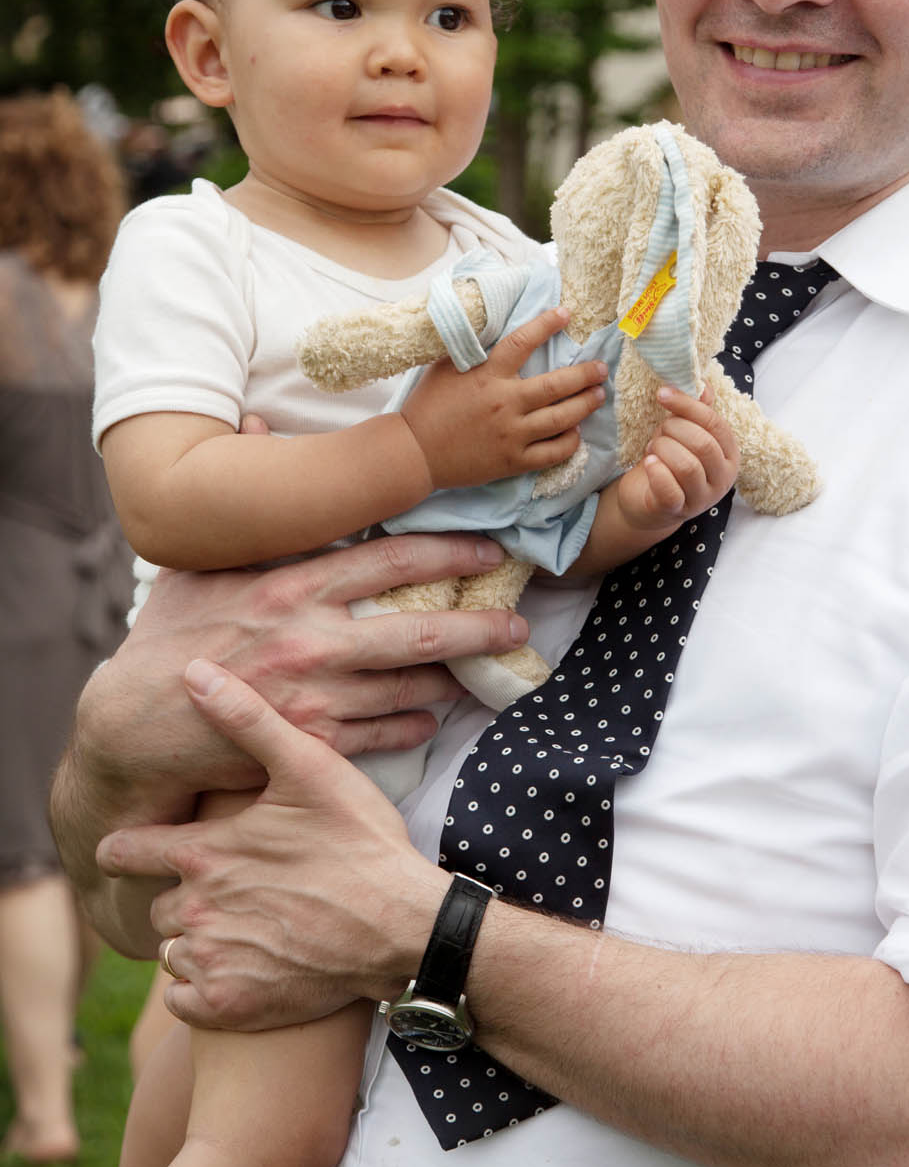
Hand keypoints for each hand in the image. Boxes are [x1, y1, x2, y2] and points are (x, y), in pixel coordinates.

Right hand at [76, 531, 532, 806]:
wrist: (132, 723)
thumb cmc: (168, 640)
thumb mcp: (198, 565)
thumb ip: (244, 497)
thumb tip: (256, 422)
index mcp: (290, 588)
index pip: (388, 561)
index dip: (447, 553)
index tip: (488, 550)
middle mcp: (311, 640)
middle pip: (416, 629)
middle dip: (477, 625)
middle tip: (519, 622)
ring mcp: (313, 696)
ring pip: (408, 685)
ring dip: (453, 678)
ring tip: (486, 670)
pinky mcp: (309, 744)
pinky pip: (380, 734)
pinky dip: (412, 725)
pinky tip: (432, 716)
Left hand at [97, 660, 446, 1028]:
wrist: (403, 927)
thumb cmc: (360, 842)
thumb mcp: (310, 769)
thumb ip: (247, 719)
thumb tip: (194, 670)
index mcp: (201, 852)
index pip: (124, 852)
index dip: (129, 849)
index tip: (134, 851)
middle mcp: (193, 910)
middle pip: (157, 906)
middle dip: (182, 897)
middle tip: (229, 889)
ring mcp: (210, 962)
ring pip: (174, 953)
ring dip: (197, 942)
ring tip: (246, 926)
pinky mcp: (229, 1007)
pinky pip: (185, 1001)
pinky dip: (205, 988)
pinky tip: (246, 966)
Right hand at [400, 305, 606, 487]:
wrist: (415, 452)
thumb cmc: (428, 406)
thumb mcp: (446, 368)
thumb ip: (474, 350)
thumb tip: (492, 323)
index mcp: (487, 375)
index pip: (523, 341)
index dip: (547, 324)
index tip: (566, 314)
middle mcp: (504, 403)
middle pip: (557, 385)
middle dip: (585, 374)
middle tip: (601, 368)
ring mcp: (511, 434)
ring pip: (562, 419)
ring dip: (585, 405)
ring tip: (598, 396)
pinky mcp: (512, 461)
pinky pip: (552, 452)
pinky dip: (569, 442)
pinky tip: (576, 433)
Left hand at [612, 385, 739, 536]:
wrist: (648, 501)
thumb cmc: (669, 462)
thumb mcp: (683, 433)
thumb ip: (696, 411)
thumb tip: (703, 385)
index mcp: (729, 454)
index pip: (715, 424)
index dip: (688, 406)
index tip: (663, 394)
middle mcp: (722, 478)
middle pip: (703, 444)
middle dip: (674, 430)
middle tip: (659, 432)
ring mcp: (702, 498)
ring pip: (687, 466)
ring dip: (663, 449)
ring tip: (653, 449)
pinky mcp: (678, 510)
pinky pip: (670, 489)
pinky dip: (656, 471)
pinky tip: (648, 462)